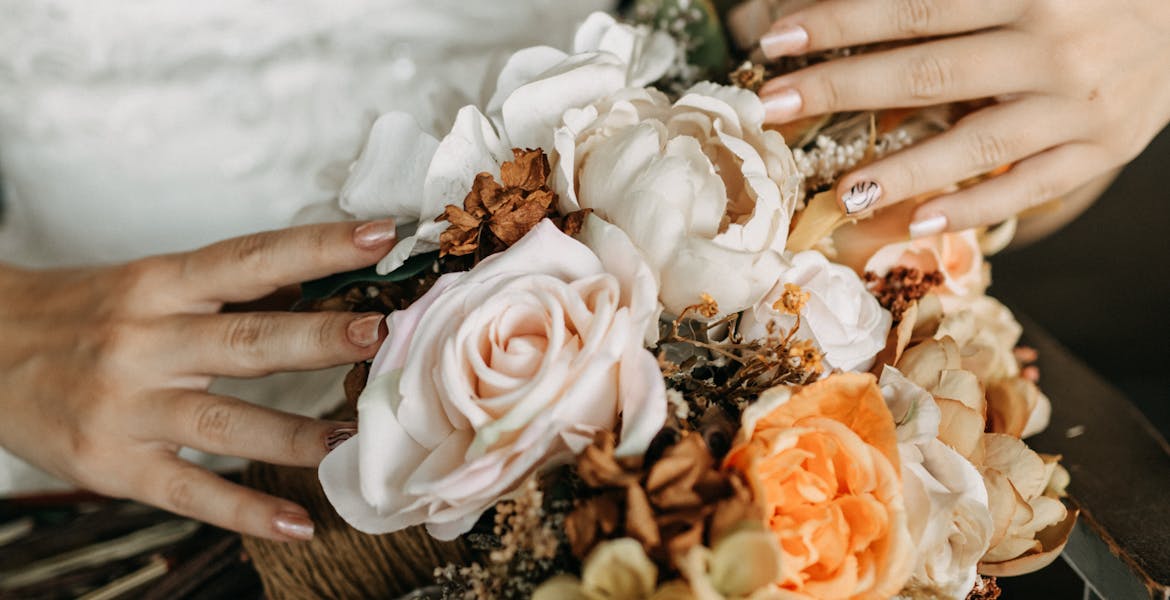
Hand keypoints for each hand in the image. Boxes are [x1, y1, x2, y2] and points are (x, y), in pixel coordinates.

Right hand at [0, 220, 397, 540]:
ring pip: (226, 422)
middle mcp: (146, 341)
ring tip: (354, 439)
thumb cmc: (79, 315)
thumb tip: (316, 284)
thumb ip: (226, 290)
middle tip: (379, 335)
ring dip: (297, 435)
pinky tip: (298, 521)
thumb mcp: (148, 284)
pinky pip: (190, 491)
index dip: (318, 247)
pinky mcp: (112, 464)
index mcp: (160, 285)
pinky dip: (246, 510)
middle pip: (247, 340)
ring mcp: (129, 406)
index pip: (252, 258)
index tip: (379, 236)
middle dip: (319, 338)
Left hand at [755, 0, 1169, 234]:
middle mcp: (1055, 44)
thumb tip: (853, 8)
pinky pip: (1031, 186)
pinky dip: (977, 207)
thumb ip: (945, 0)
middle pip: (930, 71)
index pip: (915, 8)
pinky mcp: (1102, 149)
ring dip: (904, 171)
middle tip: (772, 106)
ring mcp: (1081, 104)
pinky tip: (923, 225)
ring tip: (843, 192)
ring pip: (978, 142)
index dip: (841, 22)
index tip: (775, 40)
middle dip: (842, 88)